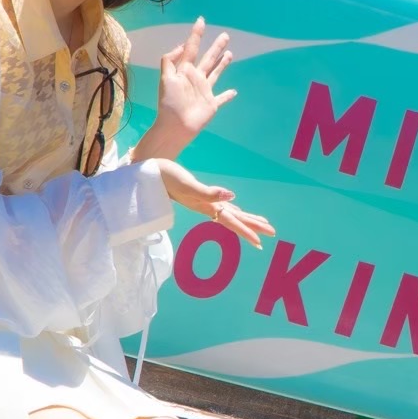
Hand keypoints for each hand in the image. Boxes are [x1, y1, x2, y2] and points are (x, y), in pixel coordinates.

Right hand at [149, 158, 273, 248]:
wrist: (146, 176)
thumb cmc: (165, 178)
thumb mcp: (188, 185)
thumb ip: (209, 192)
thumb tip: (233, 195)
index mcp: (206, 207)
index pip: (232, 222)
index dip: (247, 231)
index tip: (262, 242)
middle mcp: (206, 207)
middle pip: (235, 219)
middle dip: (253, 226)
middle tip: (272, 233)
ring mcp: (203, 203)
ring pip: (230, 213)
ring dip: (245, 219)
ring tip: (261, 225)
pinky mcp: (199, 196)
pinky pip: (222, 207)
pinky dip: (233, 210)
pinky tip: (235, 210)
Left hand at [153, 17, 236, 149]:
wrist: (175, 126)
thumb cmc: (170, 103)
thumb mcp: (166, 78)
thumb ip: (171, 60)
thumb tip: (182, 46)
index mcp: (185, 70)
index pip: (192, 48)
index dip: (196, 35)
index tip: (201, 21)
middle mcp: (196, 78)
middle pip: (208, 58)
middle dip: (216, 47)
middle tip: (225, 35)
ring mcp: (204, 90)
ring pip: (216, 73)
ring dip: (222, 64)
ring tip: (230, 53)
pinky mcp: (211, 104)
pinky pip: (221, 98)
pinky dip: (227, 96)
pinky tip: (234, 92)